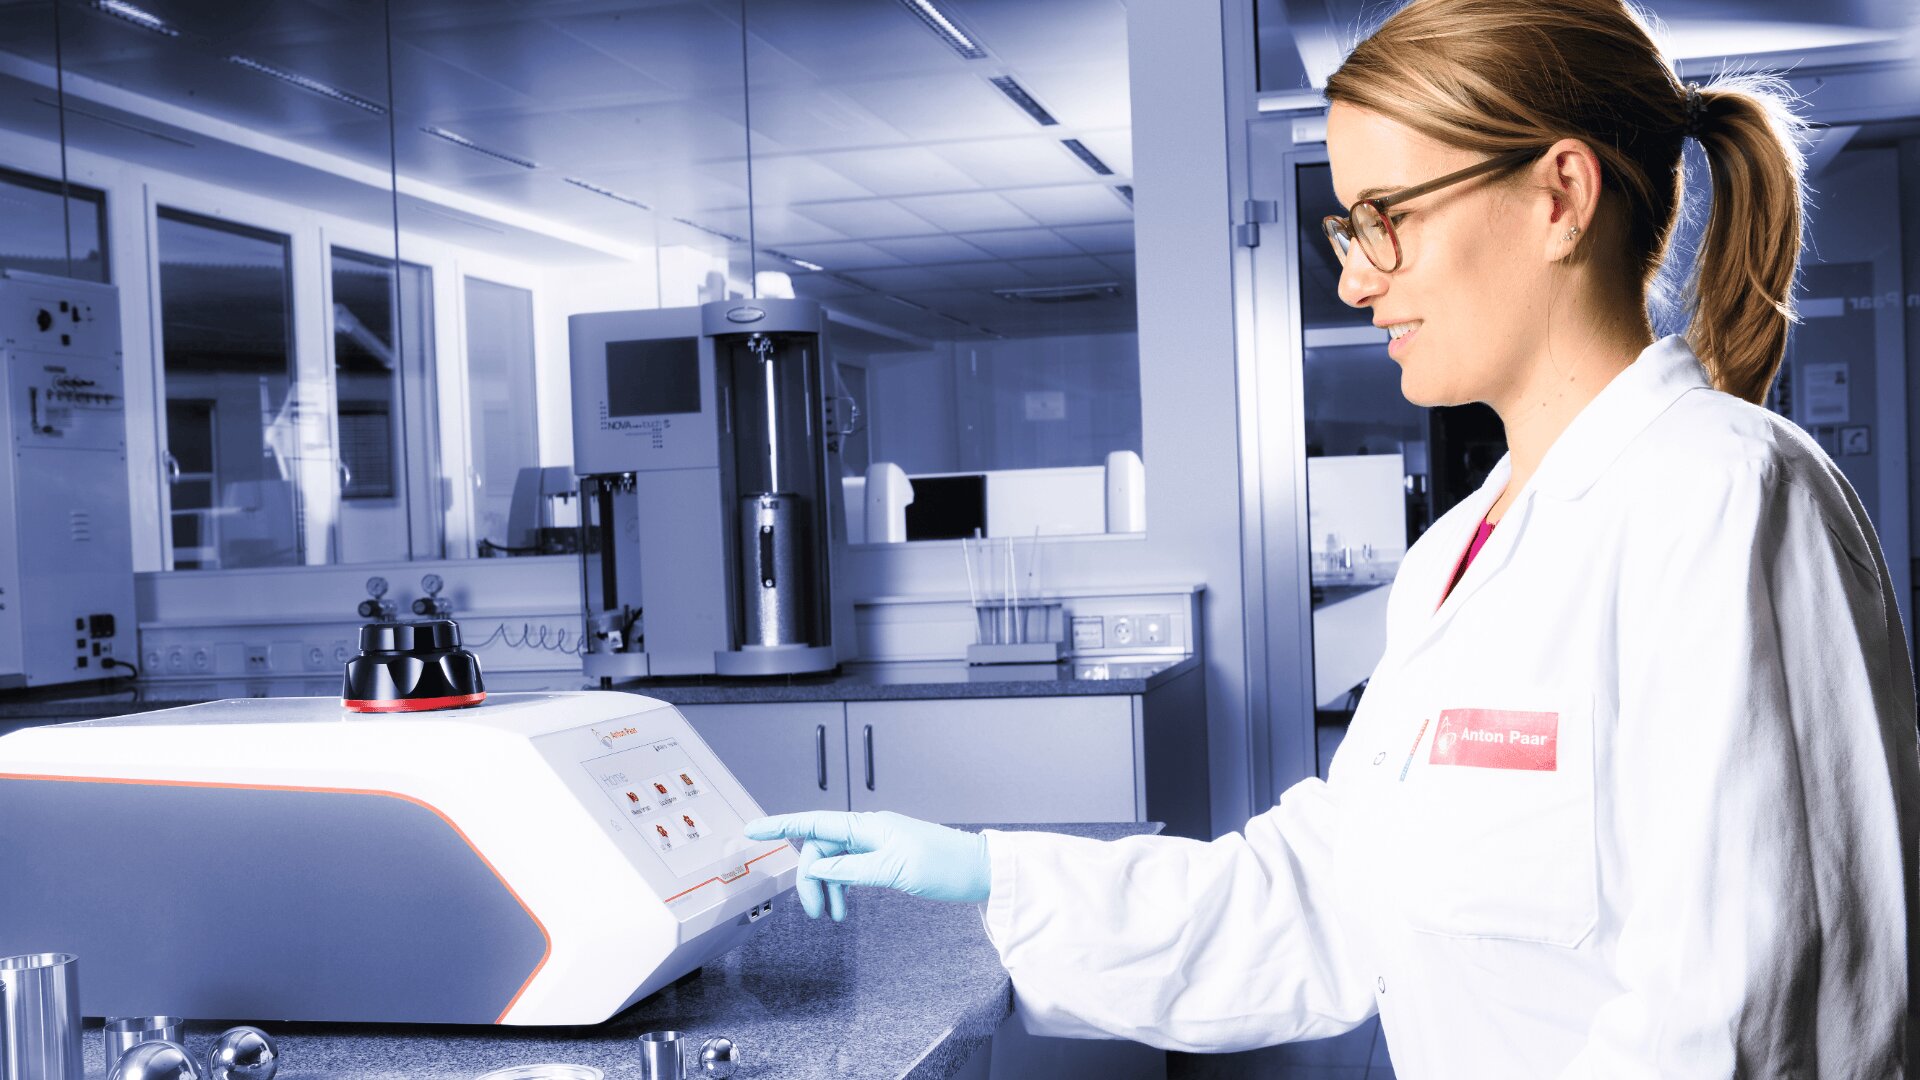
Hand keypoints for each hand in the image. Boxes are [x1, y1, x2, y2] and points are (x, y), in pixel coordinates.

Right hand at [743, 811, 989, 920]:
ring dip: (828, 887)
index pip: (813, 822)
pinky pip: (851, 867)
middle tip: (817, 913)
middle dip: (810, 879)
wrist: (977, 870)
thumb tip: (820, 869)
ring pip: (835, 861)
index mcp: (867, 826)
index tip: (753, 830)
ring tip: (834, 917)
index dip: (780, 825)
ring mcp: (877, 843)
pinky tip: (845, 904)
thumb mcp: (893, 871)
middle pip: (820, 847)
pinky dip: (843, 886)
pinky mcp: (886, 857)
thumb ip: (852, 869)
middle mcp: (868, 830)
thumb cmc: (943, 865)